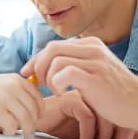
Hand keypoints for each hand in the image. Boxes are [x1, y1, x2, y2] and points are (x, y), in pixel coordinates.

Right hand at [0, 73, 43, 136]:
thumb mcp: (1, 82)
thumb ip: (16, 91)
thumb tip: (32, 110)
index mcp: (16, 79)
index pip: (38, 98)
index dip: (39, 111)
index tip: (35, 119)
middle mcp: (13, 87)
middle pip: (34, 110)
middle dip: (33, 124)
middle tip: (28, 132)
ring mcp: (5, 98)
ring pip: (26, 119)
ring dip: (25, 130)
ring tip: (19, 134)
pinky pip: (12, 126)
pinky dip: (11, 132)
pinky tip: (5, 131)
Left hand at [22, 37, 137, 128]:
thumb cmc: (111, 92)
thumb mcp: (91, 71)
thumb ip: (71, 64)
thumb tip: (40, 67)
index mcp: (89, 44)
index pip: (53, 46)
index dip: (36, 59)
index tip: (27, 73)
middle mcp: (92, 48)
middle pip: (50, 49)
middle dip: (37, 67)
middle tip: (38, 84)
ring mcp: (95, 61)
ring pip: (55, 60)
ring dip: (47, 78)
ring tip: (54, 90)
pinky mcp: (95, 76)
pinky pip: (65, 72)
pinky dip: (56, 83)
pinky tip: (62, 93)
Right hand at [38, 91, 137, 138]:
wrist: (34, 120)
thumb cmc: (58, 124)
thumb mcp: (86, 130)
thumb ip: (102, 131)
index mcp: (96, 95)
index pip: (119, 108)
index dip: (125, 127)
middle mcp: (91, 92)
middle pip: (116, 110)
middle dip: (121, 131)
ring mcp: (81, 94)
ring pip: (104, 113)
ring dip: (105, 134)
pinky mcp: (69, 100)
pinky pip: (88, 117)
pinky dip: (88, 133)